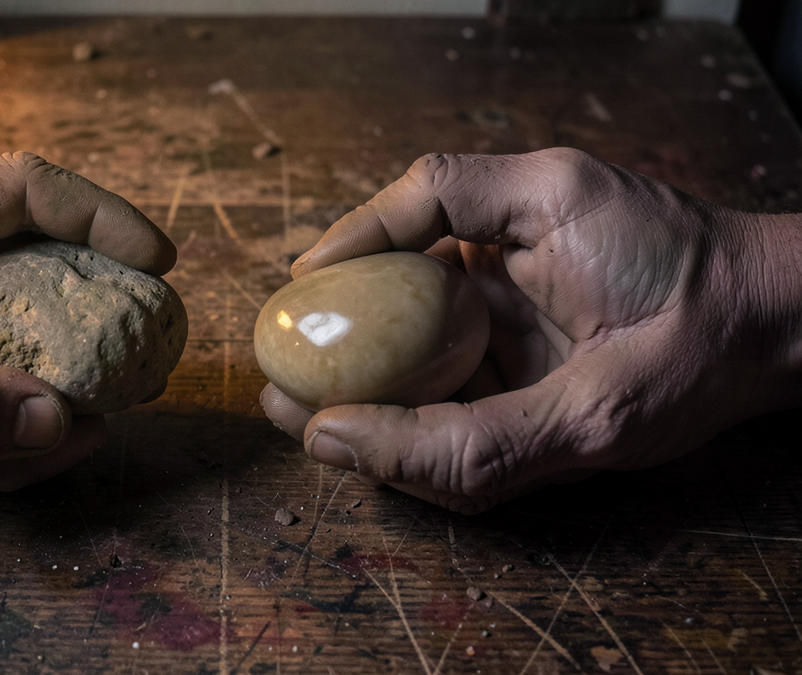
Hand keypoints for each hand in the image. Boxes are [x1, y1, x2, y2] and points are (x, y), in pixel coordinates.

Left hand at [0, 153, 174, 488]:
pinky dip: (9, 412)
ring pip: (27, 319)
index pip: (30, 188)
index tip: (160, 265)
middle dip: (95, 322)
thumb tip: (61, 422)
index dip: (107, 219)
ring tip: (39, 450)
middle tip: (132, 376)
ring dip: (49, 389)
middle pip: (46, 256)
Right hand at [262, 147, 801, 512]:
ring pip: (427, 318)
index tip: (299, 292)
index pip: (425, 199)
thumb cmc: (710, 352)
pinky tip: (378, 436)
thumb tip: (339, 442)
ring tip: (312, 414)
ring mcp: (531, 292)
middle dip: (344, 321)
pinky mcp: (535, 340)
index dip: (353, 239)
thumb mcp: (593, 412)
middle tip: (286, 375)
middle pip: (406, 264)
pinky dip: (421, 402)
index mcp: (540, 210)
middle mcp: (526, 241)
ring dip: (373, 368)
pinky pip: (462, 365)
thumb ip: (470, 440)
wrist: (786, 347)